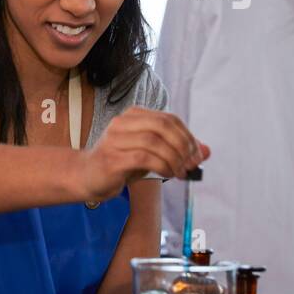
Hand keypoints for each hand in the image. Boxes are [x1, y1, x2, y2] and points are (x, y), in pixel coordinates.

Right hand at [74, 106, 209, 201]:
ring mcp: (114, 140)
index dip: (188, 136)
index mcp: (133, 116)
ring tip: (179, 172)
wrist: (87, 177)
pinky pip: (144, 157)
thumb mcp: (152, 154)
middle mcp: (122, 123)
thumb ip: (178, 150)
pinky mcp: (111, 158)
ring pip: (154, 141)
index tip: (197, 156)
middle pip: (162, 125)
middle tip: (190, 163)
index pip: (169, 119)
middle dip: (183, 145)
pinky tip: (166, 174)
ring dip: (174, 158)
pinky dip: (161, 166)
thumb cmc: (121, 163)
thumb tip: (206, 151)